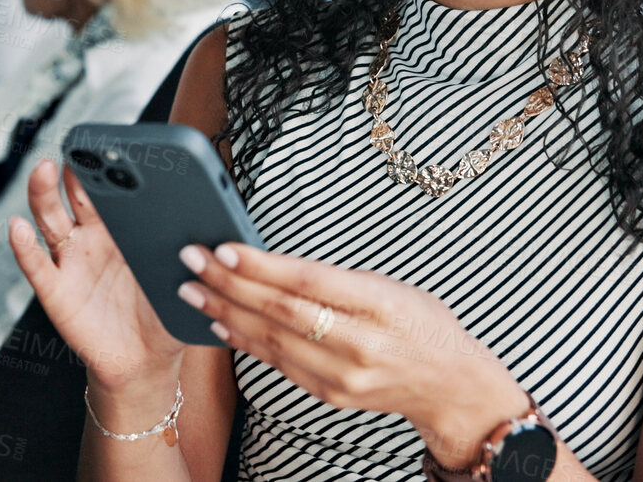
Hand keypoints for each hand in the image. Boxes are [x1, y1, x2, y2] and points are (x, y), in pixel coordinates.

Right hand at [7, 159, 186, 391]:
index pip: (113, 190)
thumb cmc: (164, 315)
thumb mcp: (185, 281)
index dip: (110, 168)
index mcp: (124, 229)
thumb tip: (210, 237)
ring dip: (43, 193)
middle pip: (77, 195)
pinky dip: (23, 247)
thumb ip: (193, 257)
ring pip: (51, 219)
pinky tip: (17, 228)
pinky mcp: (56, 291)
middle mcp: (92, 238)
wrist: (145, 363)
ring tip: (42, 170)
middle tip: (80, 148)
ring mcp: (71, 262)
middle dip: (78, 169)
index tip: (112, 145)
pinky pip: (37, 266)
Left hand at [178, 242, 529, 468]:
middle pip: (281, 311)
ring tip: (192, 289)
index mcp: (381, 305)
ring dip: (225, 311)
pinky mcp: (330, 395)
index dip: (262, 265)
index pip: (309, 282)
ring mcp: (344, 376)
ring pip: (271, 340)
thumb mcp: (390, 287)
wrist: (450, 386)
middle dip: (229, 283)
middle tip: (193, 260)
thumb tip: (271, 263)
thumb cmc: (421, 324)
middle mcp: (361, 345)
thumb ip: (335, 280)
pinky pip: (278, 364)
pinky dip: (245, 341)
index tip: (225, 247)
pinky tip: (220, 321)